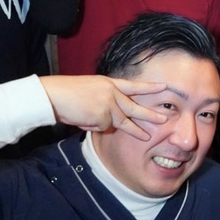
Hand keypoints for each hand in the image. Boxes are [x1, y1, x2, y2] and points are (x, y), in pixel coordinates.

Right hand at [39, 75, 167, 140]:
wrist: (54, 95)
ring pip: (122, 121)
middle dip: (151, 115)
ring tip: (146, 137)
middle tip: (165, 119)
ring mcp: (108, 104)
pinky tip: (83, 119)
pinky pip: (102, 127)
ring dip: (134, 131)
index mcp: (108, 82)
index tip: (164, 87)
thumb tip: (110, 119)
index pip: (133, 85)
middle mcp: (111, 92)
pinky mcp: (103, 116)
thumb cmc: (66, 93)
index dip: (149, 87)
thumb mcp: (90, 91)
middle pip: (135, 106)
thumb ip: (103, 102)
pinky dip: (93, 126)